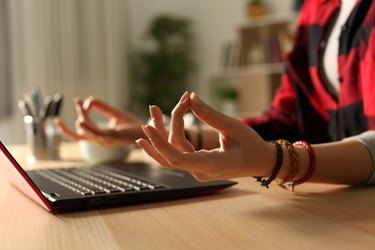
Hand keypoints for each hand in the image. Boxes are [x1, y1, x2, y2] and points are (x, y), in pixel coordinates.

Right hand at [55, 97, 144, 145]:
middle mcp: (100, 139)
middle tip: (77, 101)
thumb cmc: (132, 125)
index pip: (83, 126)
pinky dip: (86, 127)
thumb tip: (89, 100)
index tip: (79, 100)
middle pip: (79, 132)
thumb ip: (102, 107)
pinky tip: (79, 121)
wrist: (147, 131)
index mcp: (100, 135)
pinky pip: (95, 133)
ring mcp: (105, 139)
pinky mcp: (111, 136)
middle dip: (73, 119)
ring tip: (80, 103)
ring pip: (85, 130)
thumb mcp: (114, 113)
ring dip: (82, 116)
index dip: (80, 112)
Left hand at [136, 92, 274, 180]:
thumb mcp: (234, 127)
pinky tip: (154, 128)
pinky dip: (166, 139)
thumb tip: (191, 97)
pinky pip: (176, 153)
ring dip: (160, 134)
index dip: (160, 144)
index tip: (147, 128)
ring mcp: (196, 170)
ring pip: (170, 154)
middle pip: (171, 152)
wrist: (260, 162)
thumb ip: (210, 114)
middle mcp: (200, 171)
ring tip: (153, 110)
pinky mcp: (195, 165)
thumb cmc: (251, 145)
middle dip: (160, 129)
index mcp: (212, 165)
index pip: (178, 159)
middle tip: (154, 106)